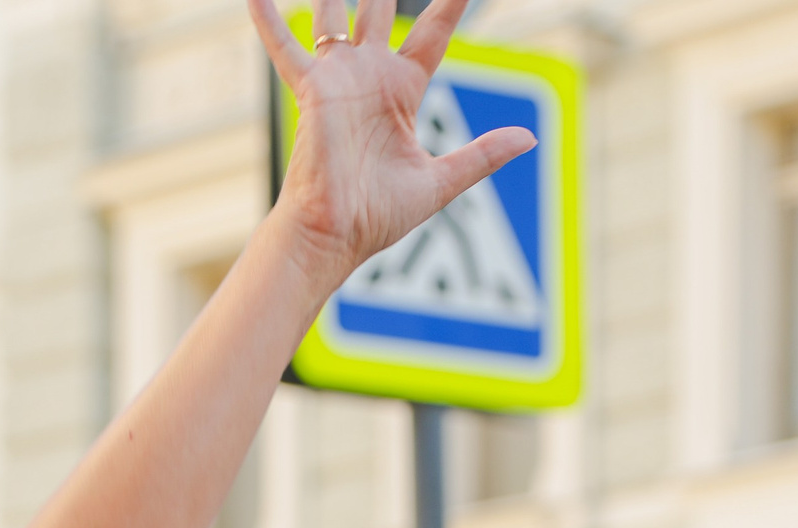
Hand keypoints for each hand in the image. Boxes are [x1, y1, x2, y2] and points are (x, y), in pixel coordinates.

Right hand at [248, 0, 536, 289]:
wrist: (337, 234)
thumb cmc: (379, 215)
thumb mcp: (440, 181)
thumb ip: (482, 155)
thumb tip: (530, 138)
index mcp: (401, 92)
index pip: (431, 34)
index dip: (448, 4)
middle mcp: (369, 76)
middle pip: (380, 10)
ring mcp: (339, 78)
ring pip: (334, 13)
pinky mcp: (312, 90)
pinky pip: (285, 48)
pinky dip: (267, 20)